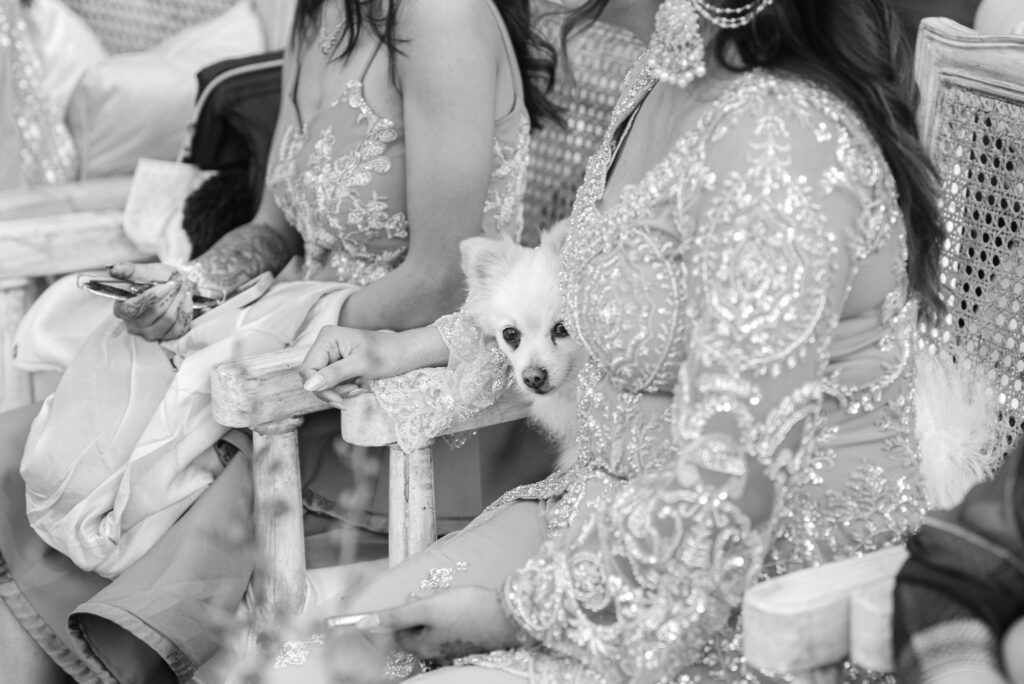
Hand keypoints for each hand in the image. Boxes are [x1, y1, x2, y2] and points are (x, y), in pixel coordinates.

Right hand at [110, 263, 192, 340]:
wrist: (178, 286)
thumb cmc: (159, 279)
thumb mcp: (146, 271)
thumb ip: (130, 270)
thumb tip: (114, 269)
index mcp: (123, 309)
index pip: (132, 308)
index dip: (152, 296)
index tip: (168, 284)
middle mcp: (134, 325)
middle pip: (153, 313)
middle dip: (170, 295)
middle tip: (179, 282)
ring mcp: (151, 333)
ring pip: (168, 319)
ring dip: (179, 300)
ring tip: (184, 287)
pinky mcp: (168, 337)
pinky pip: (180, 328)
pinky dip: (186, 311)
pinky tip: (188, 298)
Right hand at [300, 327, 411, 405]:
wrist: (406, 353)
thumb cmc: (388, 355)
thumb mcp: (361, 365)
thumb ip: (334, 374)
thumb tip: (308, 385)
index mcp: (327, 337)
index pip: (307, 369)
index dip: (319, 387)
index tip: (339, 399)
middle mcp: (326, 343)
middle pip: (312, 377)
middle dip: (331, 389)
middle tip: (353, 393)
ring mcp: (332, 352)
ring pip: (322, 381)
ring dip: (339, 390)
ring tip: (359, 388)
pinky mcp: (339, 362)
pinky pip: (332, 381)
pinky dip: (343, 388)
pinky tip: (358, 386)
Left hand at [358, 586, 519, 663]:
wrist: (509, 615)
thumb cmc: (466, 610)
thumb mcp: (428, 608)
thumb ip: (396, 616)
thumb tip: (362, 624)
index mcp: (423, 647)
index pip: (397, 633)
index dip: (399, 614)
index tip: (411, 598)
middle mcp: (436, 652)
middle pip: (415, 629)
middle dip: (418, 610)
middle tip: (429, 595)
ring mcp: (453, 647)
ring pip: (433, 626)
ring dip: (434, 609)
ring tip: (446, 596)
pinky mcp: (468, 639)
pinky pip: (449, 625)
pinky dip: (449, 613)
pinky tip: (460, 602)